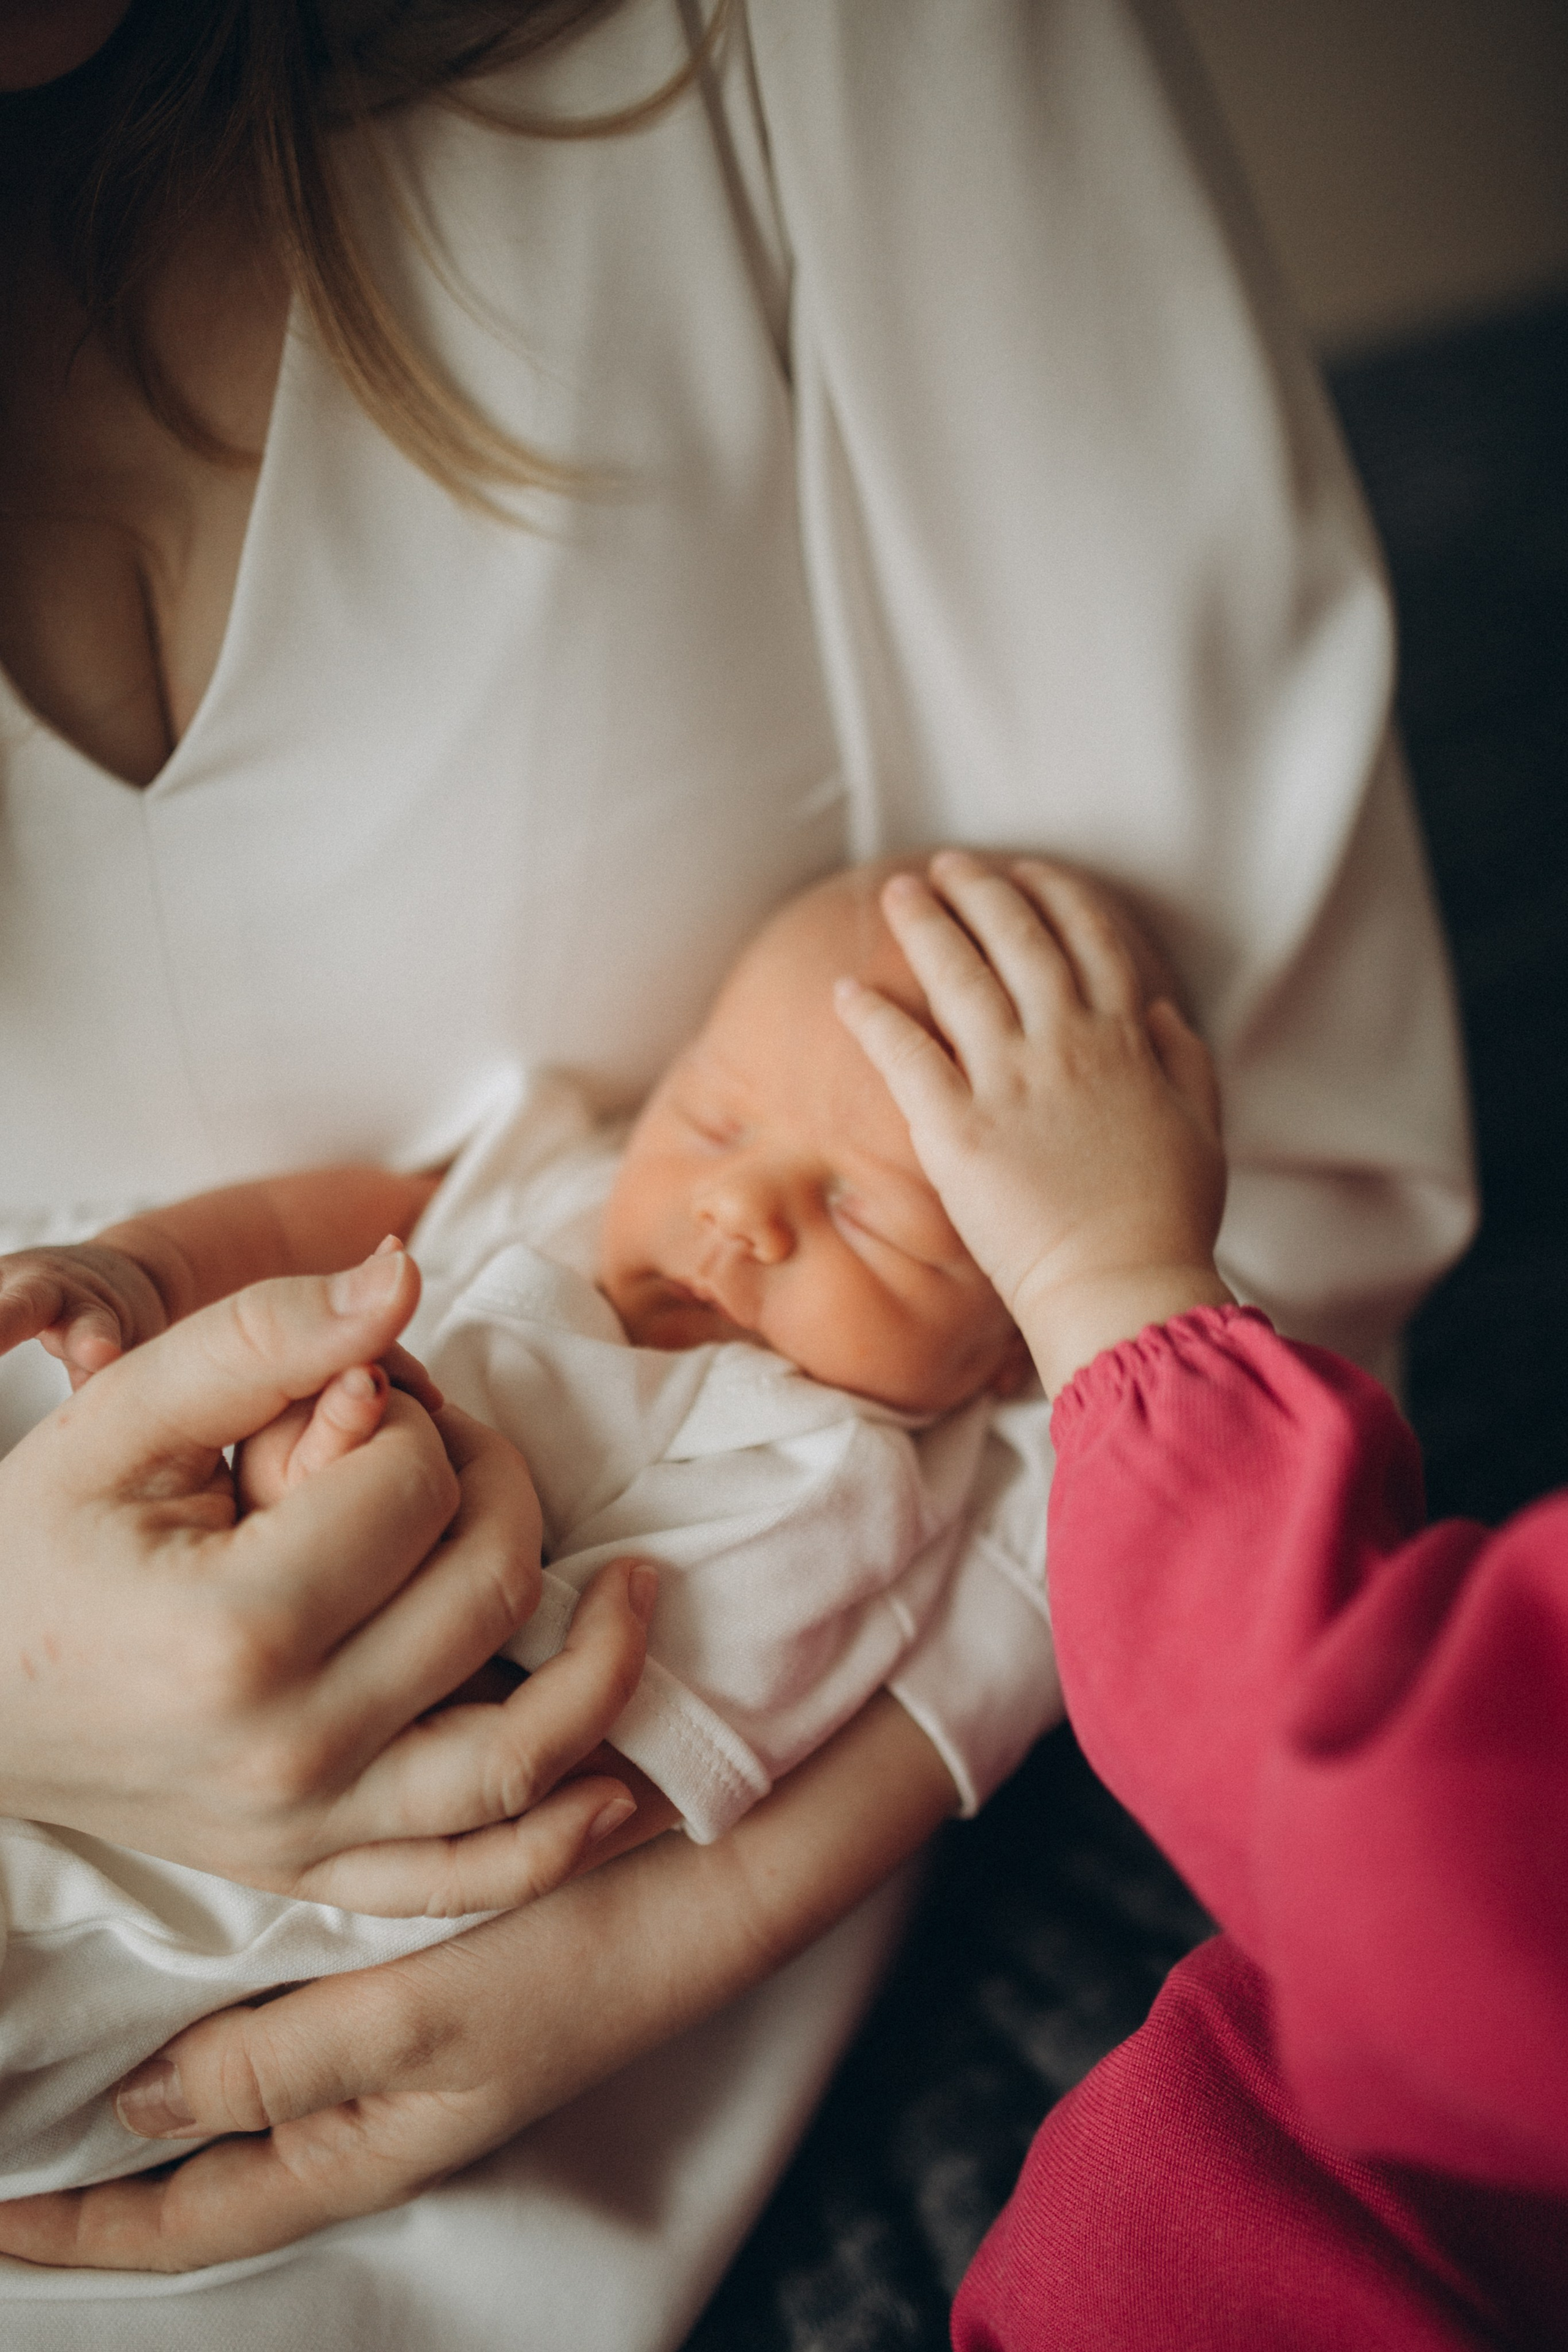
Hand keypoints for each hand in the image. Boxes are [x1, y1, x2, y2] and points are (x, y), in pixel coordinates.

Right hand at [0, 1248, 651, 1909]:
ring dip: (605, 1663)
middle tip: (458, 1451)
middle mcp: (287, 1749)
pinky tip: (625, 1786)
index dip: (418, 1420)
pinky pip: (474, 1881)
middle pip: (487, 1595)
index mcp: (234, 1629)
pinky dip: (564, 1842)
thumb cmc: (32, 1549)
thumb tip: (406, 1273)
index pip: (415, 1490)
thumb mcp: (120, 1421)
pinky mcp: (312, 1875)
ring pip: (523, 1758)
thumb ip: (264, 1337)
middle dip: (499, 1490)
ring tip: (641, 1586)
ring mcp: (306, 1831)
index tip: (371, 1404)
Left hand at [0, 1693, 955, 2272]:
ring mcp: (397, 2043)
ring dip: (156, 2091)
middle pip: (204, 2168)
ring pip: (241, 2089)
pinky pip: (290, 2016)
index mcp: (366, 2142)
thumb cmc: (577, 1952)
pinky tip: (191, 1968)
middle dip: (100, 2172)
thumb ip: (281, 2067)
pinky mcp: (417, 1974)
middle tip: (10, 2134)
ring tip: (68, 2064)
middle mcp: (371, 2106)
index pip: (187, 2217)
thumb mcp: (424, 2019)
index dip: (75, 2229)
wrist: (704, 1875)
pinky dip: (223, 2010)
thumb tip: (139, 2111)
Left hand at [836, 851, 1231, 1393]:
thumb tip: (1162, 1012)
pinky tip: (845, 990)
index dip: (1055, 896)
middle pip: (1017, 940)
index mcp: (1125, 1042)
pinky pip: (905, 1055)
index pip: (1088, 940)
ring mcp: (1009, 1084)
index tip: (1026, 872)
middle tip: (945, 866)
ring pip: (959, 977)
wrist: (1120, 1285)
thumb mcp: (1201, 1128)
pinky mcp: (956, 1130)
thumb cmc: (1166, 1220)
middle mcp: (1065, 1046)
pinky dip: (872, 1017)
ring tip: (898, 894)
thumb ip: (1185, 1062)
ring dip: (926, 926)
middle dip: (979, 891)